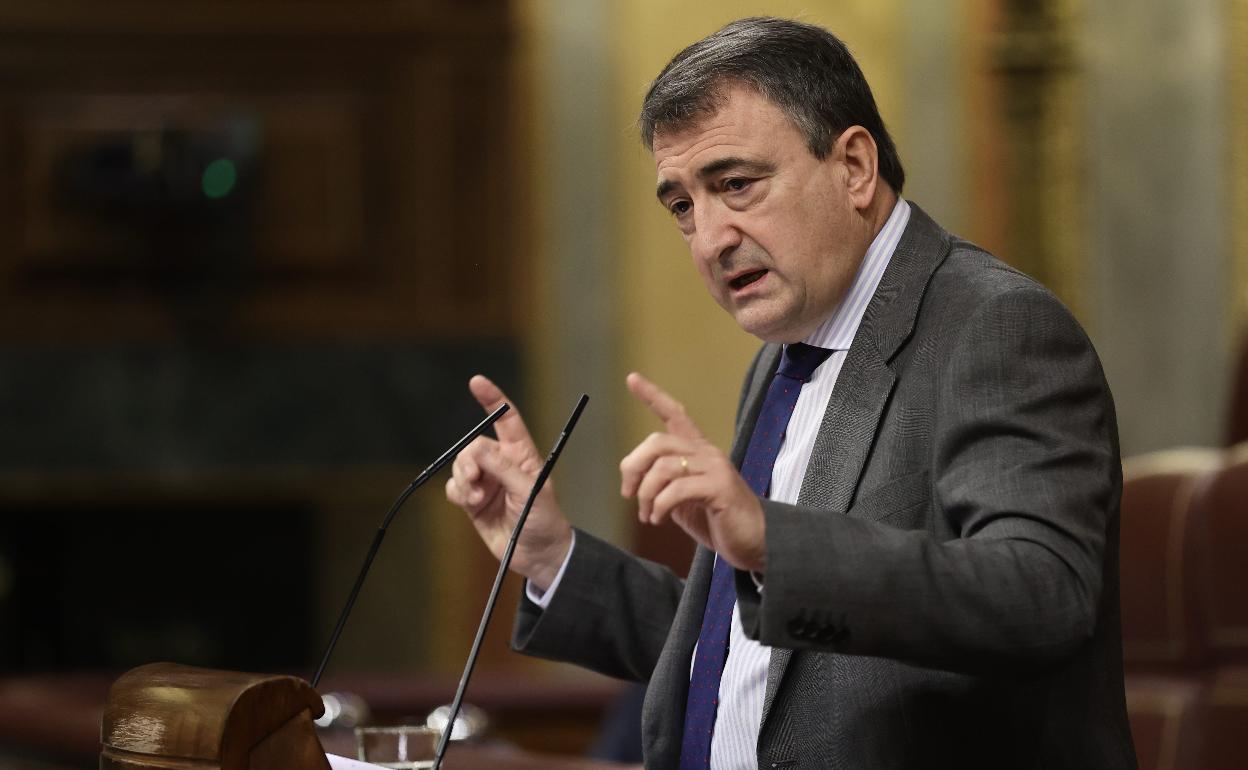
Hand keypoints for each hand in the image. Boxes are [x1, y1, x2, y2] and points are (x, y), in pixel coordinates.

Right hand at [445, 375, 572, 590]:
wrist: (538, 555)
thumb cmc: (544, 521)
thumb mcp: (530, 493)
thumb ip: (504, 470)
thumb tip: (477, 450)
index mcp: (522, 455)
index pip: (506, 420)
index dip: (493, 399)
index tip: (477, 382)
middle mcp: (502, 465)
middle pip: (474, 447)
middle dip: (470, 462)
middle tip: (476, 482)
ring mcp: (487, 482)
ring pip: (461, 467)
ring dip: (464, 481)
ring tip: (477, 499)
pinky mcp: (474, 501)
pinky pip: (454, 488)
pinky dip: (458, 494)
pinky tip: (471, 504)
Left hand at [619, 372, 765, 571]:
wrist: (753, 541)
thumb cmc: (718, 520)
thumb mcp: (683, 498)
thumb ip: (663, 483)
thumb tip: (634, 482)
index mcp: (698, 450)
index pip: (674, 413)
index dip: (652, 395)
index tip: (632, 378)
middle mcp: (707, 452)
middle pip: (658, 442)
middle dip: (634, 467)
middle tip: (628, 493)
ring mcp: (715, 468)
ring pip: (664, 466)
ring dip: (646, 494)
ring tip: (648, 515)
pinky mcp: (719, 487)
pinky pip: (676, 489)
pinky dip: (659, 505)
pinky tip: (659, 518)